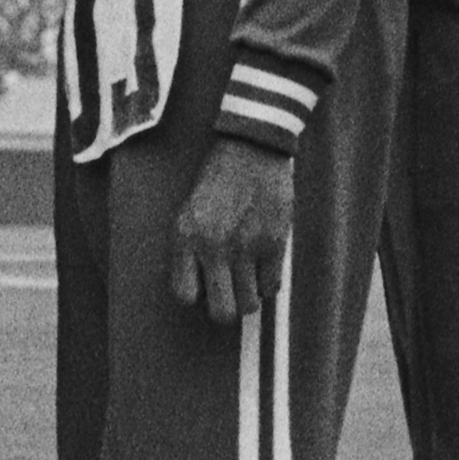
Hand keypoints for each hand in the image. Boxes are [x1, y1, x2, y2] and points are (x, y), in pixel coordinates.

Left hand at [168, 139, 295, 326]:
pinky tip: (264, 263)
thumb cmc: (217, 179)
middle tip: (229, 292)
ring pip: (249, 304)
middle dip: (226, 308)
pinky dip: (269, 281)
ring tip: (247, 276)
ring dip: (249, 295)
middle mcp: (213, 246)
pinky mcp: (274, 243)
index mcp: (185, 236)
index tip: (203, 283)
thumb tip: (201, 291)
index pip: (184, 295)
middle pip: (221, 312)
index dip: (196, 293)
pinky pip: (272, 287)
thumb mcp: (189, 210)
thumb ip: (190, 248)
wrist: (251, 148)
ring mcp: (246, 247)